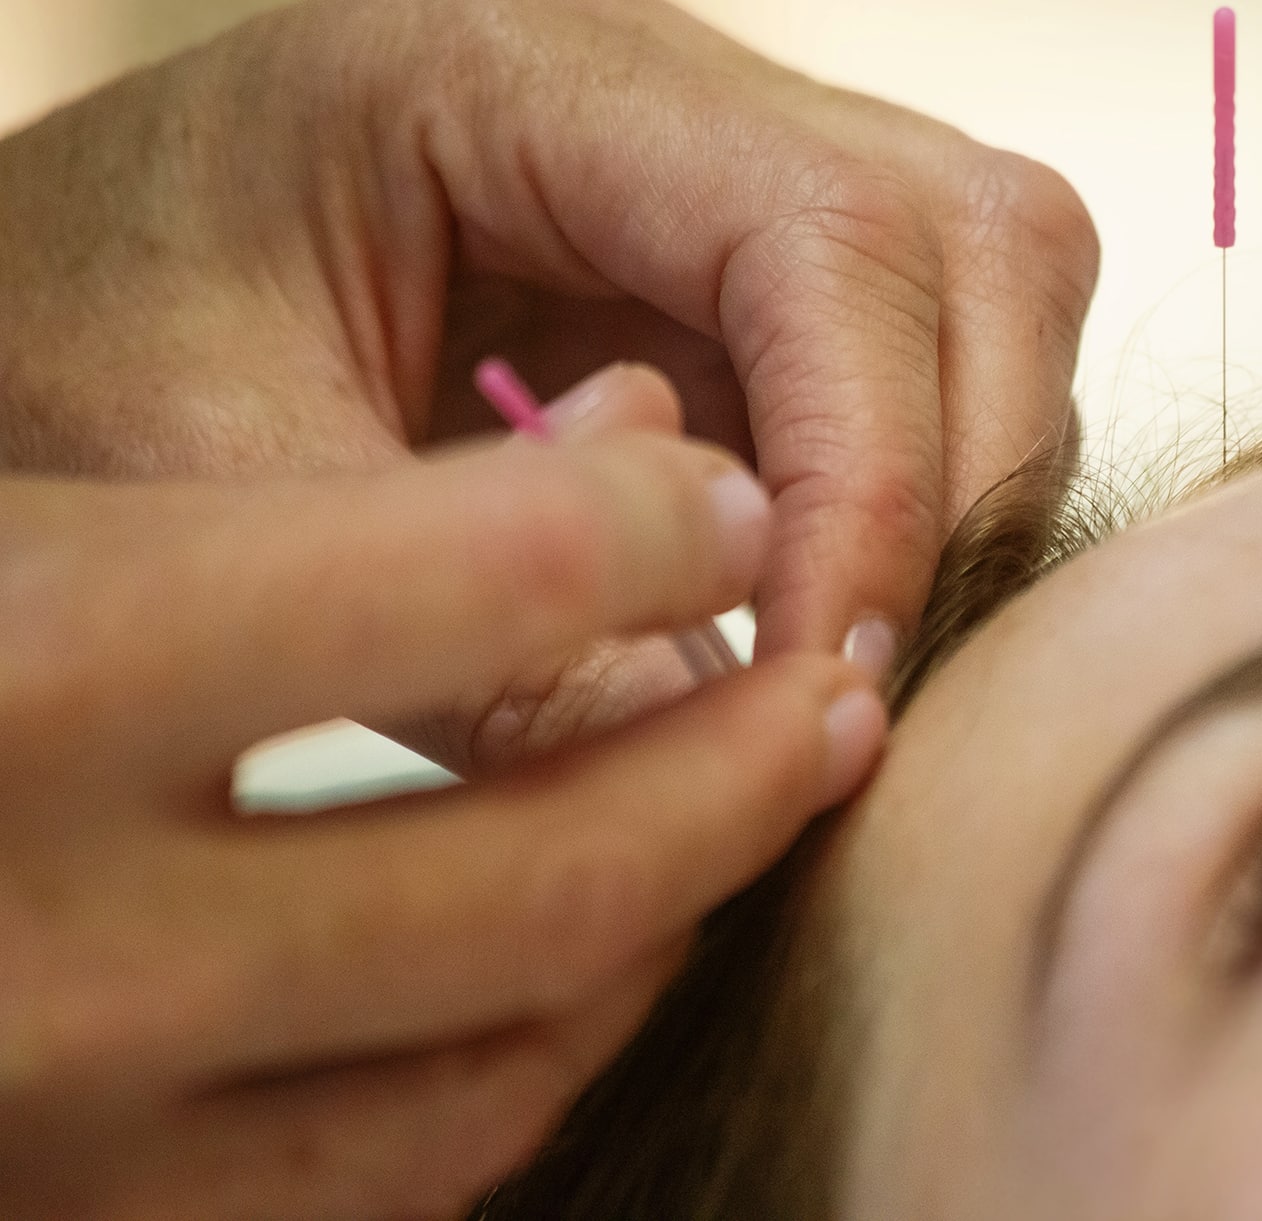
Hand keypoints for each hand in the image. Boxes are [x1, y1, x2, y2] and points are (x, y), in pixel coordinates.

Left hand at [0, 0, 1098, 769]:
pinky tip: (811, 613)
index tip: (840, 683)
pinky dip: (898, 499)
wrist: (1, 322)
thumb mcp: (235, 515)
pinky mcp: (718, 261)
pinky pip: (904, 360)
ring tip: (844, 665)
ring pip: (982, 289)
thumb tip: (762, 754)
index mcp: (510, 60)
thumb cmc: (62, 362)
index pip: (824, 237)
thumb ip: (498, 638)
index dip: (879, 477)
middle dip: (960, 482)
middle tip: (872, 694)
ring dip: (951, 492)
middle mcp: (649, 78)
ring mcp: (703, 160)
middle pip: (971, 234)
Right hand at [0, 430, 883, 1219]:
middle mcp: (45, 950)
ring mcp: (64, 1143)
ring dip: (662, 933)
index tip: (724, 487)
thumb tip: (646, 455)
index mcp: (20, 672)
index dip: (649, 520)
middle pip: (543, 880)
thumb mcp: (29, 513)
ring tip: (736, 813)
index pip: (473, 575)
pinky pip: (399, 1180)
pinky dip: (529, 1066)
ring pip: (505, 1067)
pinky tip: (581, 959)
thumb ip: (322, 515)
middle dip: (741, 770)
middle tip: (839, 693)